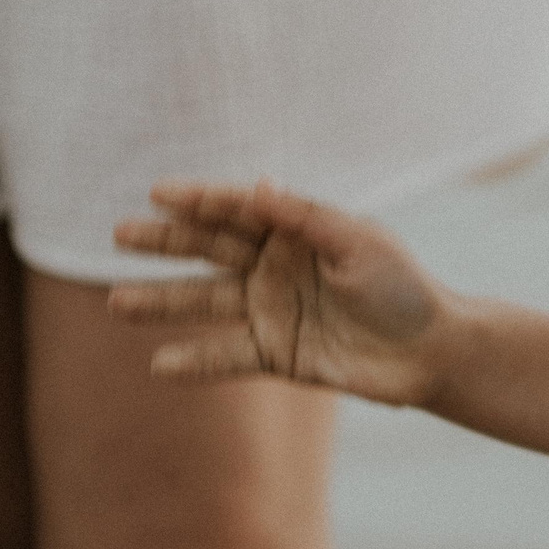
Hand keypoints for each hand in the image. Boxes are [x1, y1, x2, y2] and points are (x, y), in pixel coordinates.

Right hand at [110, 181, 452, 406]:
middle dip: (166, 242)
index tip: (158, 193)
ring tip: (117, 302)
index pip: (240, 209)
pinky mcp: (277, 353)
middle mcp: (278, 266)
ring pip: (207, 302)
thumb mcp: (358, 243)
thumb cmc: (403, 288)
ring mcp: (273, 310)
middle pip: (211, 249)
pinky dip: (195, 361)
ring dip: (163, 302)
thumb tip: (255, 184)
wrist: (431, 352)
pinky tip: (159, 363)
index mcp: (300, 230)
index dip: (201, 199)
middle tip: (119, 235)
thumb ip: (304, 218)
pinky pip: (226, 355)